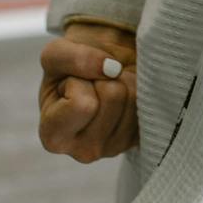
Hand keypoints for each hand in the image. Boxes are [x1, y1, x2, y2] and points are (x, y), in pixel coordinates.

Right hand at [38, 17, 137, 162]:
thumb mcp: (56, 52)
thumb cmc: (73, 65)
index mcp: (54, 135)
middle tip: (94, 82)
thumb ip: (71, 57)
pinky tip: (124, 95)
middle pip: (112, 96)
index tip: (73, 81)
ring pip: (133, 98)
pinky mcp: (138, 140)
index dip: (79, 79)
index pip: (82, 104)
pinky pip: (149, 103)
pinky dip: (138, 88)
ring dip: (123, 80)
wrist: (101, 66)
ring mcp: (114, 148)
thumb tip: (110, 68)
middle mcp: (84, 151)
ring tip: (109, 85)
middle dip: (104, 78)